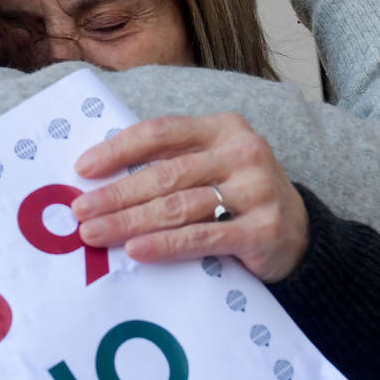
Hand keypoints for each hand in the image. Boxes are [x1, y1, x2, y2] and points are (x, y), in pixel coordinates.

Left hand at [71, 114, 309, 282]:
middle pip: (165, 174)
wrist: (299, 236)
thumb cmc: (239, 199)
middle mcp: (243, 152)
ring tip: (95, 234)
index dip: (118, 150)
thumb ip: (170, 165)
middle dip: (115, 194)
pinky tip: (136, 251)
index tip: (82, 169)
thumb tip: (99, 181)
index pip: (161, 132)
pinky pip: (203, 238)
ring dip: (130, 222)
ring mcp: (257, 190)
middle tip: (79, 211)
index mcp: (223, 128)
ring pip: (179, 206)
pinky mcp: (264, 229)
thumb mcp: (212, 167)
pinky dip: (165, 245)